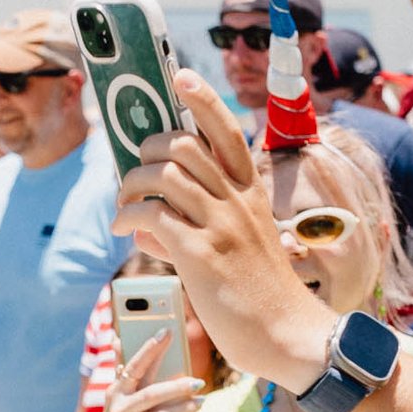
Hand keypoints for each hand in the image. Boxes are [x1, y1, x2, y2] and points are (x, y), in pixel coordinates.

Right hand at [98, 332, 208, 411]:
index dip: (149, 349)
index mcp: (117, 392)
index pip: (134, 366)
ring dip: (183, 410)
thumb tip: (117, 337)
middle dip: (175, 387)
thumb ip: (123, 369)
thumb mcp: (119, 396)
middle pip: (150, 395)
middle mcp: (121, 411)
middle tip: (199, 382)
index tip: (167, 331)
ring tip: (202, 401)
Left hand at [114, 72, 335, 392]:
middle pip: (181, 144)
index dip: (202, 99)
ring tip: (124, 207)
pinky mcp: (201, 253)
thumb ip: (202, 223)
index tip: (181, 76)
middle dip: (145, 151)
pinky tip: (125, 230)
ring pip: (162, 173)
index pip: (225, 130)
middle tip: (135, 177)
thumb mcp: (244, 243)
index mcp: (250, 192)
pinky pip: (152, 215)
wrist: (287, 335)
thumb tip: (151, 221)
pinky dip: (128, 217)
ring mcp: (220, 224)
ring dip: (130, 185)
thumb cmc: (262, 293)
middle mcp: (236, 200)